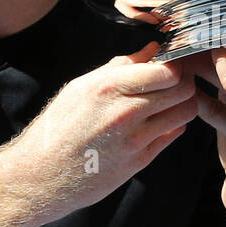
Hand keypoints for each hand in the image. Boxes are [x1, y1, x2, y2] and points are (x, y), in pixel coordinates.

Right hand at [12, 41, 196, 221]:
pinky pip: (172, 135)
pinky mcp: (139, 161)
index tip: (170, 62)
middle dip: (185, 80)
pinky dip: (173, 124)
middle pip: (183, 89)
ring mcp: (135, 140)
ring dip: (184, 103)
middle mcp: (124, 112)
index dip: (175, 63)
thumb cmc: (56, 128)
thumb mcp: (80, 88)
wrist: (40, 176)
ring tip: (170, 100)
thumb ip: (119, 67)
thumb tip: (151, 50)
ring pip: (185, 112)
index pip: (167, 70)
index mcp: (108, 88)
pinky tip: (160, 120)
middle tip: (176, 80)